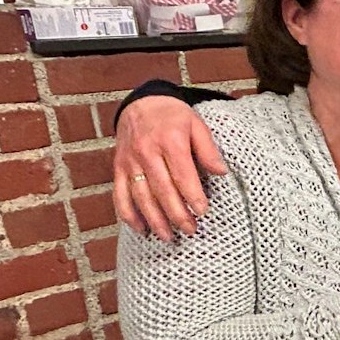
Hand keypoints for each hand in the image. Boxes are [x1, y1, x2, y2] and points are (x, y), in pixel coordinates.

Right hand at [114, 94, 226, 240]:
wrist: (141, 102)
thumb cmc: (173, 116)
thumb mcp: (196, 124)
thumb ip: (208, 149)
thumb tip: (221, 172)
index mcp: (169, 140)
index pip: (182, 174)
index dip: (192, 195)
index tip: (203, 211)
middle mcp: (147, 152)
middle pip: (162, 189)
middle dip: (177, 214)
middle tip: (190, 230)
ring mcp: (130, 162)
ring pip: (141, 197)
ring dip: (155, 220)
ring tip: (169, 237)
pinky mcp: (118, 168)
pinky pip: (120, 195)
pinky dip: (128, 215)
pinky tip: (141, 229)